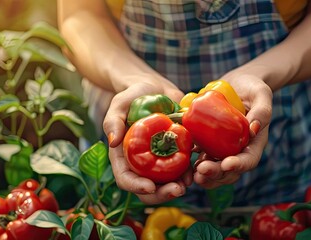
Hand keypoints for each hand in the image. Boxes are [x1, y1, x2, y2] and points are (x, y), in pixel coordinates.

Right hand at [104, 80, 189, 204]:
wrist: (156, 89)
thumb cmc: (133, 95)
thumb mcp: (120, 104)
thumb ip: (113, 121)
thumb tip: (113, 142)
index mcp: (123, 156)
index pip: (126, 179)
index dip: (136, 186)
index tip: (150, 187)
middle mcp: (140, 163)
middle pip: (148, 188)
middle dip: (162, 194)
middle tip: (177, 190)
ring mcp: (158, 160)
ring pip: (166, 183)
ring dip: (178, 187)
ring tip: (189, 182)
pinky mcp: (175, 153)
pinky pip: (182, 170)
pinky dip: (189, 173)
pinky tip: (197, 170)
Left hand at [193, 73, 272, 188]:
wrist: (236, 84)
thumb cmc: (253, 87)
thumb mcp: (261, 93)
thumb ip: (262, 110)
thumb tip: (253, 129)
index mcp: (254, 143)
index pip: (249, 160)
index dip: (238, 165)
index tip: (226, 165)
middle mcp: (238, 150)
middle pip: (229, 171)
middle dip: (216, 174)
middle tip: (202, 170)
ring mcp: (222, 149)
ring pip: (214, 168)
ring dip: (205, 174)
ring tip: (194, 174)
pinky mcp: (208, 143)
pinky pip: (200, 156)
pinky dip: (192, 162)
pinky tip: (183, 160)